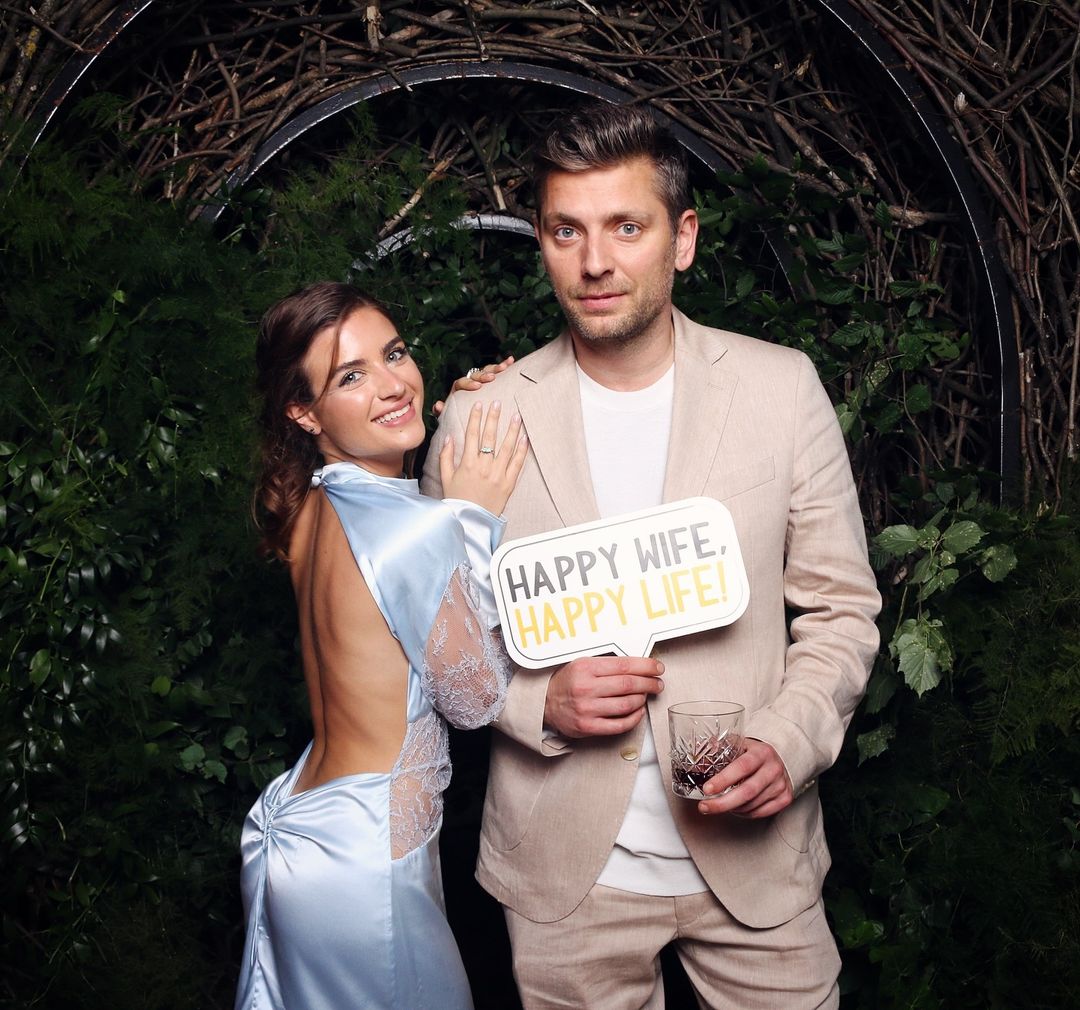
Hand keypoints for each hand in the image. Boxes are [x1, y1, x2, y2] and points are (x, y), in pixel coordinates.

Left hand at [433, 357, 514, 416]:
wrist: (470, 418)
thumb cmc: (459, 417)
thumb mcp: (450, 416)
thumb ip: (443, 411)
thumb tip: (438, 405)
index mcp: (458, 390)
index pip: (461, 383)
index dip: (469, 384)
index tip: (477, 387)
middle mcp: (469, 382)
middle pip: (475, 374)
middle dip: (484, 375)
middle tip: (492, 378)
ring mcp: (481, 380)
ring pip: (487, 370)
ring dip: (496, 368)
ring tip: (505, 367)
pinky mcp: (491, 381)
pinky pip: (497, 371)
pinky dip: (504, 366)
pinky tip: (511, 361)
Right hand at [439, 400, 527, 514]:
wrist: (471, 522)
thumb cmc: (458, 500)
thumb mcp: (445, 478)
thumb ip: (446, 456)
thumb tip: (449, 437)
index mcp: (467, 464)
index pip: (472, 434)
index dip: (475, 418)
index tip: (479, 404)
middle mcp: (484, 467)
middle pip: (490, 436)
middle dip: (494, 417)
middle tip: (498, 402)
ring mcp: (498, 475)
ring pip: (506, 447)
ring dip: (511, 430)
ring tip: (516, 415)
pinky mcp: (508, 484)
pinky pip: (517, 463)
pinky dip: (521, 450)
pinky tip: (524, 437)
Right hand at [544, 656, 664, 737]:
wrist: (545, 703)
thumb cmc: (567, 682)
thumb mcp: (582, 664)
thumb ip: (607, 664)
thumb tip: (638, 665)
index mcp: (586, 668)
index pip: (625, 665)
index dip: (646, 666)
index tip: (657, 668)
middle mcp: (586, 688)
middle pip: (629, 685)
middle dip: (649, 683)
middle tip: (657, 683)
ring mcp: (587, 709)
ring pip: (627, 705)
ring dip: (642, 700)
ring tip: (645, 695)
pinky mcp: (588, 727)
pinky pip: (619, 725)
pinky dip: (634, 718)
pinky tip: (638, 711)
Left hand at [696, 738, 793, 818]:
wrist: (782, 760)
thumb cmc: (754, 753)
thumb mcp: (740, 744)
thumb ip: (721, 747)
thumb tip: (698, 751)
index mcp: (762, 752)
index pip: (742, 767)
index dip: (723, 780)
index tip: (707, 789)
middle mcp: (774, 768)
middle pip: (747, 792)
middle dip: (722, 803)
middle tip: (704, 806)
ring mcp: (781, 785)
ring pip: (751, 805)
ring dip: (731, 808)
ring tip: (717, 804)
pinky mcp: (785, 799)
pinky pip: (759, 813)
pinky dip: (743, 813)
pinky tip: (735, 807)